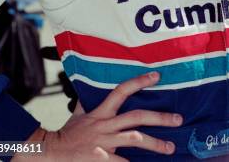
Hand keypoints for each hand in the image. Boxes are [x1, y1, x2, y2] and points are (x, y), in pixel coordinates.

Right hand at [14, 71, 181, 160]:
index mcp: (101, 112)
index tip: (157, 75)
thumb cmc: (67, 133)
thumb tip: (90, 87)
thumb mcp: (78, 113)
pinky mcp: (102, 160)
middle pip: (137, 118)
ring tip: (170, 147)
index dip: (139, 81)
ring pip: (135, 140)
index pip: (122, 91)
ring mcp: (105, 144)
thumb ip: (88, 101)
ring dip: (155, 144)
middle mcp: (105, 126)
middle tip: (178, 119)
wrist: (50, 152)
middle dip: (160, 118)